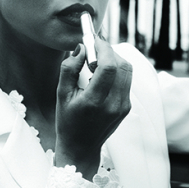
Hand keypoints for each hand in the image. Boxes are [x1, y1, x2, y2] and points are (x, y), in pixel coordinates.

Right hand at [54, 38, 132, 179]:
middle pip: (122, 66)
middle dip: (109, 51)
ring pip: (127, 71)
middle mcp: (113, 104)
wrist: (81, 147)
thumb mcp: (61, 95)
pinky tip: (102, 74)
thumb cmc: (67, 121)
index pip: (109, 67)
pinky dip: (116, 71)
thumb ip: (69, 69)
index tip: (93, 39)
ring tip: (97, 60)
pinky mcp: (127, 107)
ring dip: (114, 60)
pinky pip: (126, 80)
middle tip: (94, 47)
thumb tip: (81, 48)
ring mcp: (123, 106)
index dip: (103, 48)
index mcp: (94, 102)